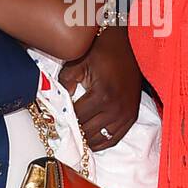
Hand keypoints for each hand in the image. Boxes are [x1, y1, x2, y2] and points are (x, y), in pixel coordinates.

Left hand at [58, 24, 139, 150]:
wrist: (126, 45)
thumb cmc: (100, 52)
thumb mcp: (78, 63)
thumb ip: (65, 84)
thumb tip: (58, 103)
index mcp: (102, 95)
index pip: (77, 118)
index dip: (65, 119)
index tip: (56, 119)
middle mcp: (116, 108)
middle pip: (88, 131)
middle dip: (75, 131)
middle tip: (63, 129)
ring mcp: (126, 114)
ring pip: (101, 139)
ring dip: (87, 139)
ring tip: (75, 136)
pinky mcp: (132, 116)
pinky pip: (114, 138)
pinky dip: (101, 142)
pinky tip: (90, 140)